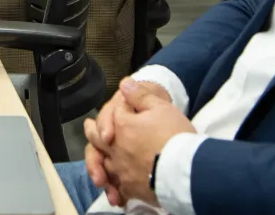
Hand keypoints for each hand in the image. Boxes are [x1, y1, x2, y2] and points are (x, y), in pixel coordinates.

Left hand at [86, 82, 196, 207]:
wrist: (184, 168)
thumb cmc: (174, 135)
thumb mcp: (161, 107)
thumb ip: (140, 95)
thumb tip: (124, 83)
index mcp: (121, 124)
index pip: (113, 113)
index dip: (117, 110)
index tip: (118, 107)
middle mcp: (115, 147)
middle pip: (98, 138)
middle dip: (94, 131)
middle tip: (89, 127)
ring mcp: (120, 168)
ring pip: (103, 163)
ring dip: (98, 161)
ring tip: (97, 157)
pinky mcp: (129, 187)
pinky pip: (116, 186)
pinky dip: (114, 186)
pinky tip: (114, 190)